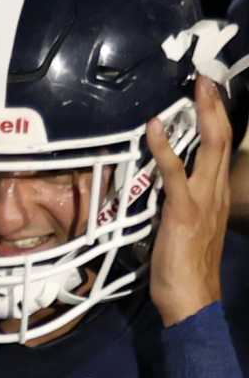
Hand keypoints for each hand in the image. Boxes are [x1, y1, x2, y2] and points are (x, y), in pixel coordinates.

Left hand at [148, 75, 233, 325]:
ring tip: (196, 88)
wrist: (192, 299)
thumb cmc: (183, 268)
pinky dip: (163, 147)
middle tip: (206, 78)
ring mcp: (203, 199)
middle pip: (224, 139)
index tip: (210, 96)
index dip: (219, 121)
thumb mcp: (183, 227)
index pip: (223, 150)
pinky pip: (174, 171)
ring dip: (204, 114)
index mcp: (218, 195)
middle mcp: (217, 192)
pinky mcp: (183, 209)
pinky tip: (154, 127)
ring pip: (211, 147)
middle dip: (216, 106)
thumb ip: (177, 204)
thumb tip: (161, 189)